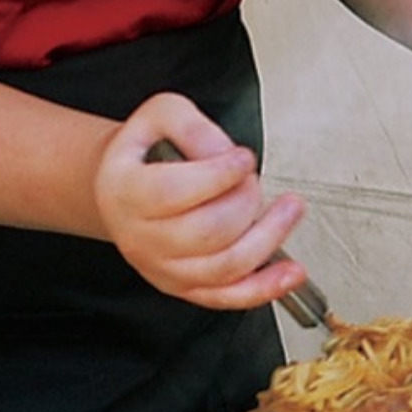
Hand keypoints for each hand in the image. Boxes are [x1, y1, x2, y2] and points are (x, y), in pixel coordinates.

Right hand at [93, 93, 309, 306]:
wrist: (121, 188)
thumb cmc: (144, 152)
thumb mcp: (160, 115)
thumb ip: (193, 126)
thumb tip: (224, 154)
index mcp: (126, 192)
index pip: (173, 192)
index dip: (218, 175)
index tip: (243, 158)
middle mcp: (140, 237)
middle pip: (206, 233)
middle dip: (245, 202)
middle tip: (252, 178)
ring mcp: (162, 267)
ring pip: (224, 267)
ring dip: (268, 238)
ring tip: (290, 209)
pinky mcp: (184, 287)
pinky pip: (228, 297)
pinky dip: (265, 287)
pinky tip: (291, 272)